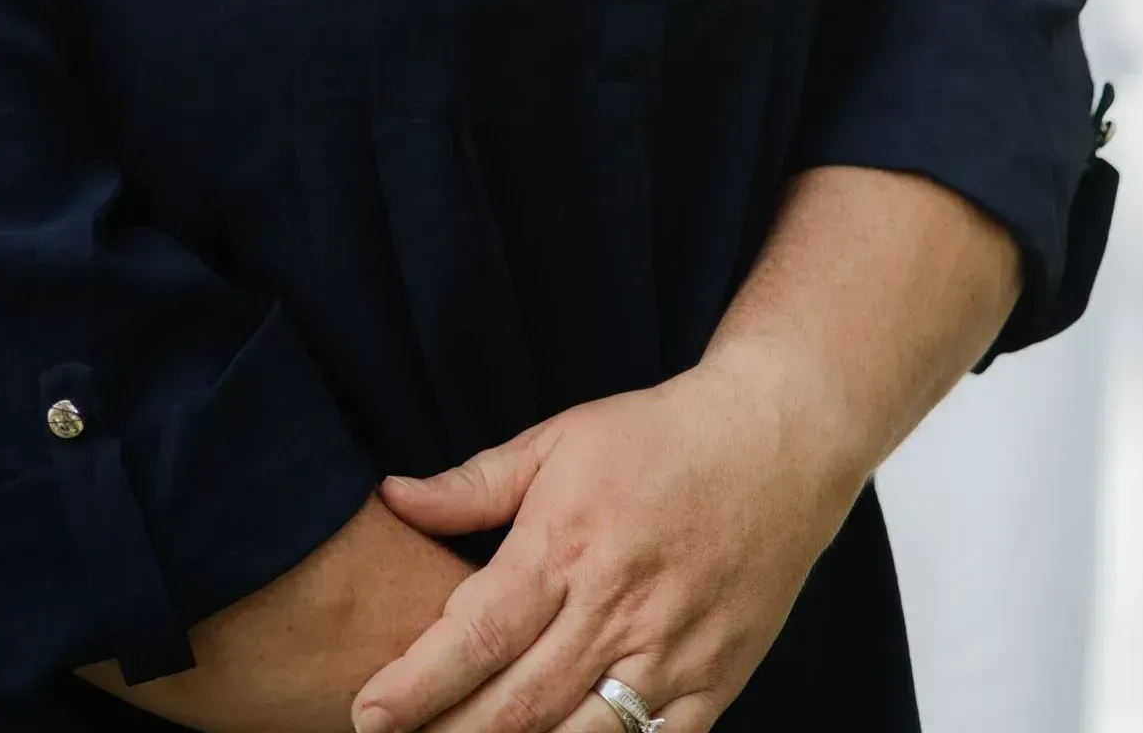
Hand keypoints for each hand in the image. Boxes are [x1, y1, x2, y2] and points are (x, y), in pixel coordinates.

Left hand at [347, 357, 863, 732]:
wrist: (774, 444)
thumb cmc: (656, 438)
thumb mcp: (556, 440)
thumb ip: (472, 484)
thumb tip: (390, 498)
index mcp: (567, 545)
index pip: (477, 633)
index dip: (417, 683)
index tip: (368, 711)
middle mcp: (615, 610)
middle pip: (518, 705)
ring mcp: (670, 656)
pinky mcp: (714, 685)